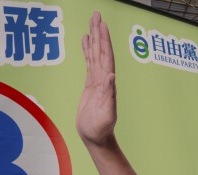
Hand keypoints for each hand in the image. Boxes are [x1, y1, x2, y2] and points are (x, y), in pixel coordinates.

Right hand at [76, 12, 116, 147]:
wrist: (96, 137)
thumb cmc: (101, 128)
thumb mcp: (106, 113)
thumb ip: (109, 95)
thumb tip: (111, 76)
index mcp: (107, 82)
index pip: (106, 57)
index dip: (104, 41)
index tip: (101, 25)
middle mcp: (103, 78)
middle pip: (101, 51)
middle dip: (99, 33)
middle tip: (96, 15)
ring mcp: (97, 80)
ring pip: (95, 54)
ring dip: (94, 38)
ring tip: (92, 22)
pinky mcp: (90, 84)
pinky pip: (89, 62)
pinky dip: (87, 50)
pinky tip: (85, 40)